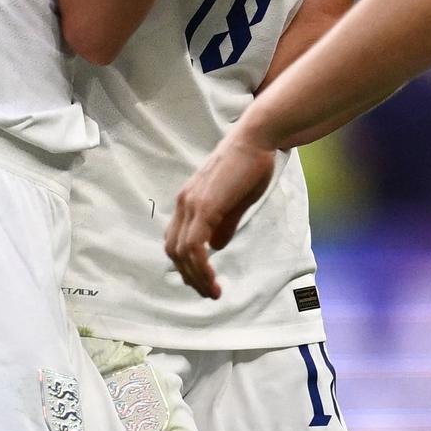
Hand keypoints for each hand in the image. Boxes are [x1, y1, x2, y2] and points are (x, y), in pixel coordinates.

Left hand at [165, 131, 280, 298]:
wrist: (257, 138)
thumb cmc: (251, 164)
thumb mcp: (236, 200)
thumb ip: (224, 224)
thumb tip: (217, 247)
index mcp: (189, 200)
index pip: (176, 240)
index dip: (186, 264)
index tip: (203, 279)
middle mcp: (184, 202)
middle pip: (173, 250)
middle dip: (189, 276)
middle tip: (208, 292)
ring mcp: (191, 204)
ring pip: (181, 252)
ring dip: (195, 277)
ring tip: (212, 291)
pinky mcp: (204, 206)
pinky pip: (194, 246)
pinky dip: (200, 267)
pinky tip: (212, 278)